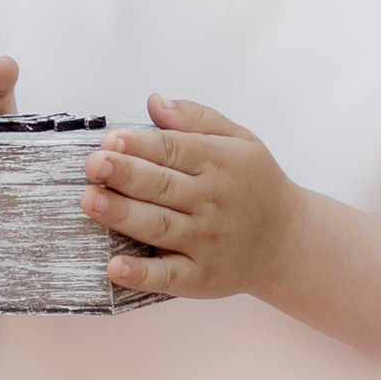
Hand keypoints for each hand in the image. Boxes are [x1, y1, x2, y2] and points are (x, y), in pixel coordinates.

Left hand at [83, 98, 302, 299]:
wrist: (289, 242)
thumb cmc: (256, 186)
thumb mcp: (240, 141)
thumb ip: (197, 119)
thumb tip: (154, 102)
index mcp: (219, 163)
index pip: (174, 150)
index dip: (140, 145)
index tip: (110, 140)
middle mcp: (211, 202)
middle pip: (161, 186)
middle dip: (124, 174)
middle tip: (93, 166)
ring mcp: (206, 242)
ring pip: (159, 226)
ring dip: (123, 215)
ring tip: (90, 201)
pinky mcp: (201, 277)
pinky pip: (168, 276)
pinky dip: (142, 273)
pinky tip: (115, 266)